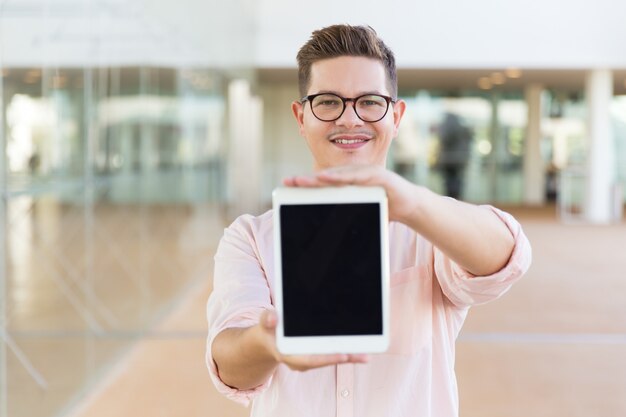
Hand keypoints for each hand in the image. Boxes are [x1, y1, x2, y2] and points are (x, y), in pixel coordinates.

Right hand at [257, 310, 368, 371]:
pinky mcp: (315, 355)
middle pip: (325, 360)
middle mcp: (301, 360)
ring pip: (330, 358)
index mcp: (288, 355)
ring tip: (367, 354)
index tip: (344, 354)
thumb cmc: (267, 331)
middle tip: (362, 354)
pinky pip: (331, 354)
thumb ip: (267, 319)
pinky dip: (345, 352)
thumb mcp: (264, 323)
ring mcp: (309, 359)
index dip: (327, 358)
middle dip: (344, 357)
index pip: (309, 359)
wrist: (267, 341)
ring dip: (349, 356)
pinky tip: (360, 349)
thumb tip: (272, 317)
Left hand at [283, 164, 421, 222]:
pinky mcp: (377, 175)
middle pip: (326, 178)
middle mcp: (354, 176)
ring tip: (303, 181)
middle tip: (288, 182)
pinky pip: (357, 176)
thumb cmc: (385, 209)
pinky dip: (342, 177)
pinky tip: (327, 178)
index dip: (306, 185)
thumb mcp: (362, 214)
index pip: (323, 184)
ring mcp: (365, 173)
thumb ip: (347, 219)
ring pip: (339, 176)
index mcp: (348, 185)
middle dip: (306, 180)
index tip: (287, 187)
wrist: (410, 205)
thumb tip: (330, 238)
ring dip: (319, 178)